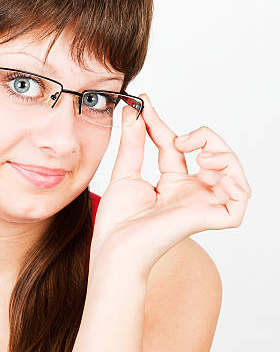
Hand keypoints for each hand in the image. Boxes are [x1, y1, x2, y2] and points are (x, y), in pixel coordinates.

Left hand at [89, 93, 251, 284]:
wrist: (113, 247)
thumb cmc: (117, 221)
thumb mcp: (125, 171)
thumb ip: (134, 140)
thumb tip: (134, 110)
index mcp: (172, 184)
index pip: (179, 146)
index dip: (164, 124)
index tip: (145, 104)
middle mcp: (191, 193)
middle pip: (217, 156)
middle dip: (206, 136)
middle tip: (180, 139)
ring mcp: (201, 205)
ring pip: (235, 175)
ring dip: (225, 155)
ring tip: (201, 156)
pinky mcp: (208, 219)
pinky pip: (239, 203)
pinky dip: (237, 184)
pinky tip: (214, 172)